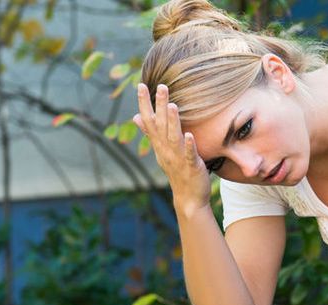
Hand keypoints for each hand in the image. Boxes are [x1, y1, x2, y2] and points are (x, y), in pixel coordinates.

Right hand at [132, 83, 210, 215]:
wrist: (188, 197)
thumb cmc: (176, 171)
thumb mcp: (161, 150)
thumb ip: (150, 133)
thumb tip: (136, 117)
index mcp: (159, 144)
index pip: (149, 120)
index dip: (144, 103)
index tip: (141, 85)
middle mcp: (165, 149)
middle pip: (160, 125)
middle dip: (159, 106)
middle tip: (161, 86)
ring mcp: (177, 158)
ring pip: (173, 137)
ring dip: (172, 122)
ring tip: (172, 105)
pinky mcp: (190, 166)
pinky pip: (189, 154)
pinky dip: (188, 145)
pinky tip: (189, 135)